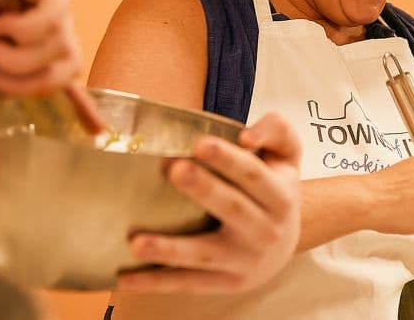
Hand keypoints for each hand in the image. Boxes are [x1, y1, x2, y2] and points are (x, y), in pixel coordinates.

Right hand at [0, 0, 81, 95]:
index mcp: (39, 33)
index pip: (65, 73)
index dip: (62, 99)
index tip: (62, 117)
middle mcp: (56, 16)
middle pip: (68, 69)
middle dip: (26, 84)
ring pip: (60, 50)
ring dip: (15, 59)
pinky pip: (53, 22)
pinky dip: (21, 31)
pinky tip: (0, 18)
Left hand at [119, 113, 301, 293]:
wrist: (285, 243)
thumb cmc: (275, 188)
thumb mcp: (287, 155)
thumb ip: (276, 130)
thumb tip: (247, 136)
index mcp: (280, 196)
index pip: (254, 174)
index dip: (229, 159)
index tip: (200, 143)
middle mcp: (267, 230)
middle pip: (233, 209)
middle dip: (204, 189)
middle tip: (174, 169)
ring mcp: (245, 260)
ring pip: (206, 254)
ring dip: (171, 250)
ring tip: (137, 242)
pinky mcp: (227, 283)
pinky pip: (189, 283)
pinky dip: (157, 283)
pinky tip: (126, 279)